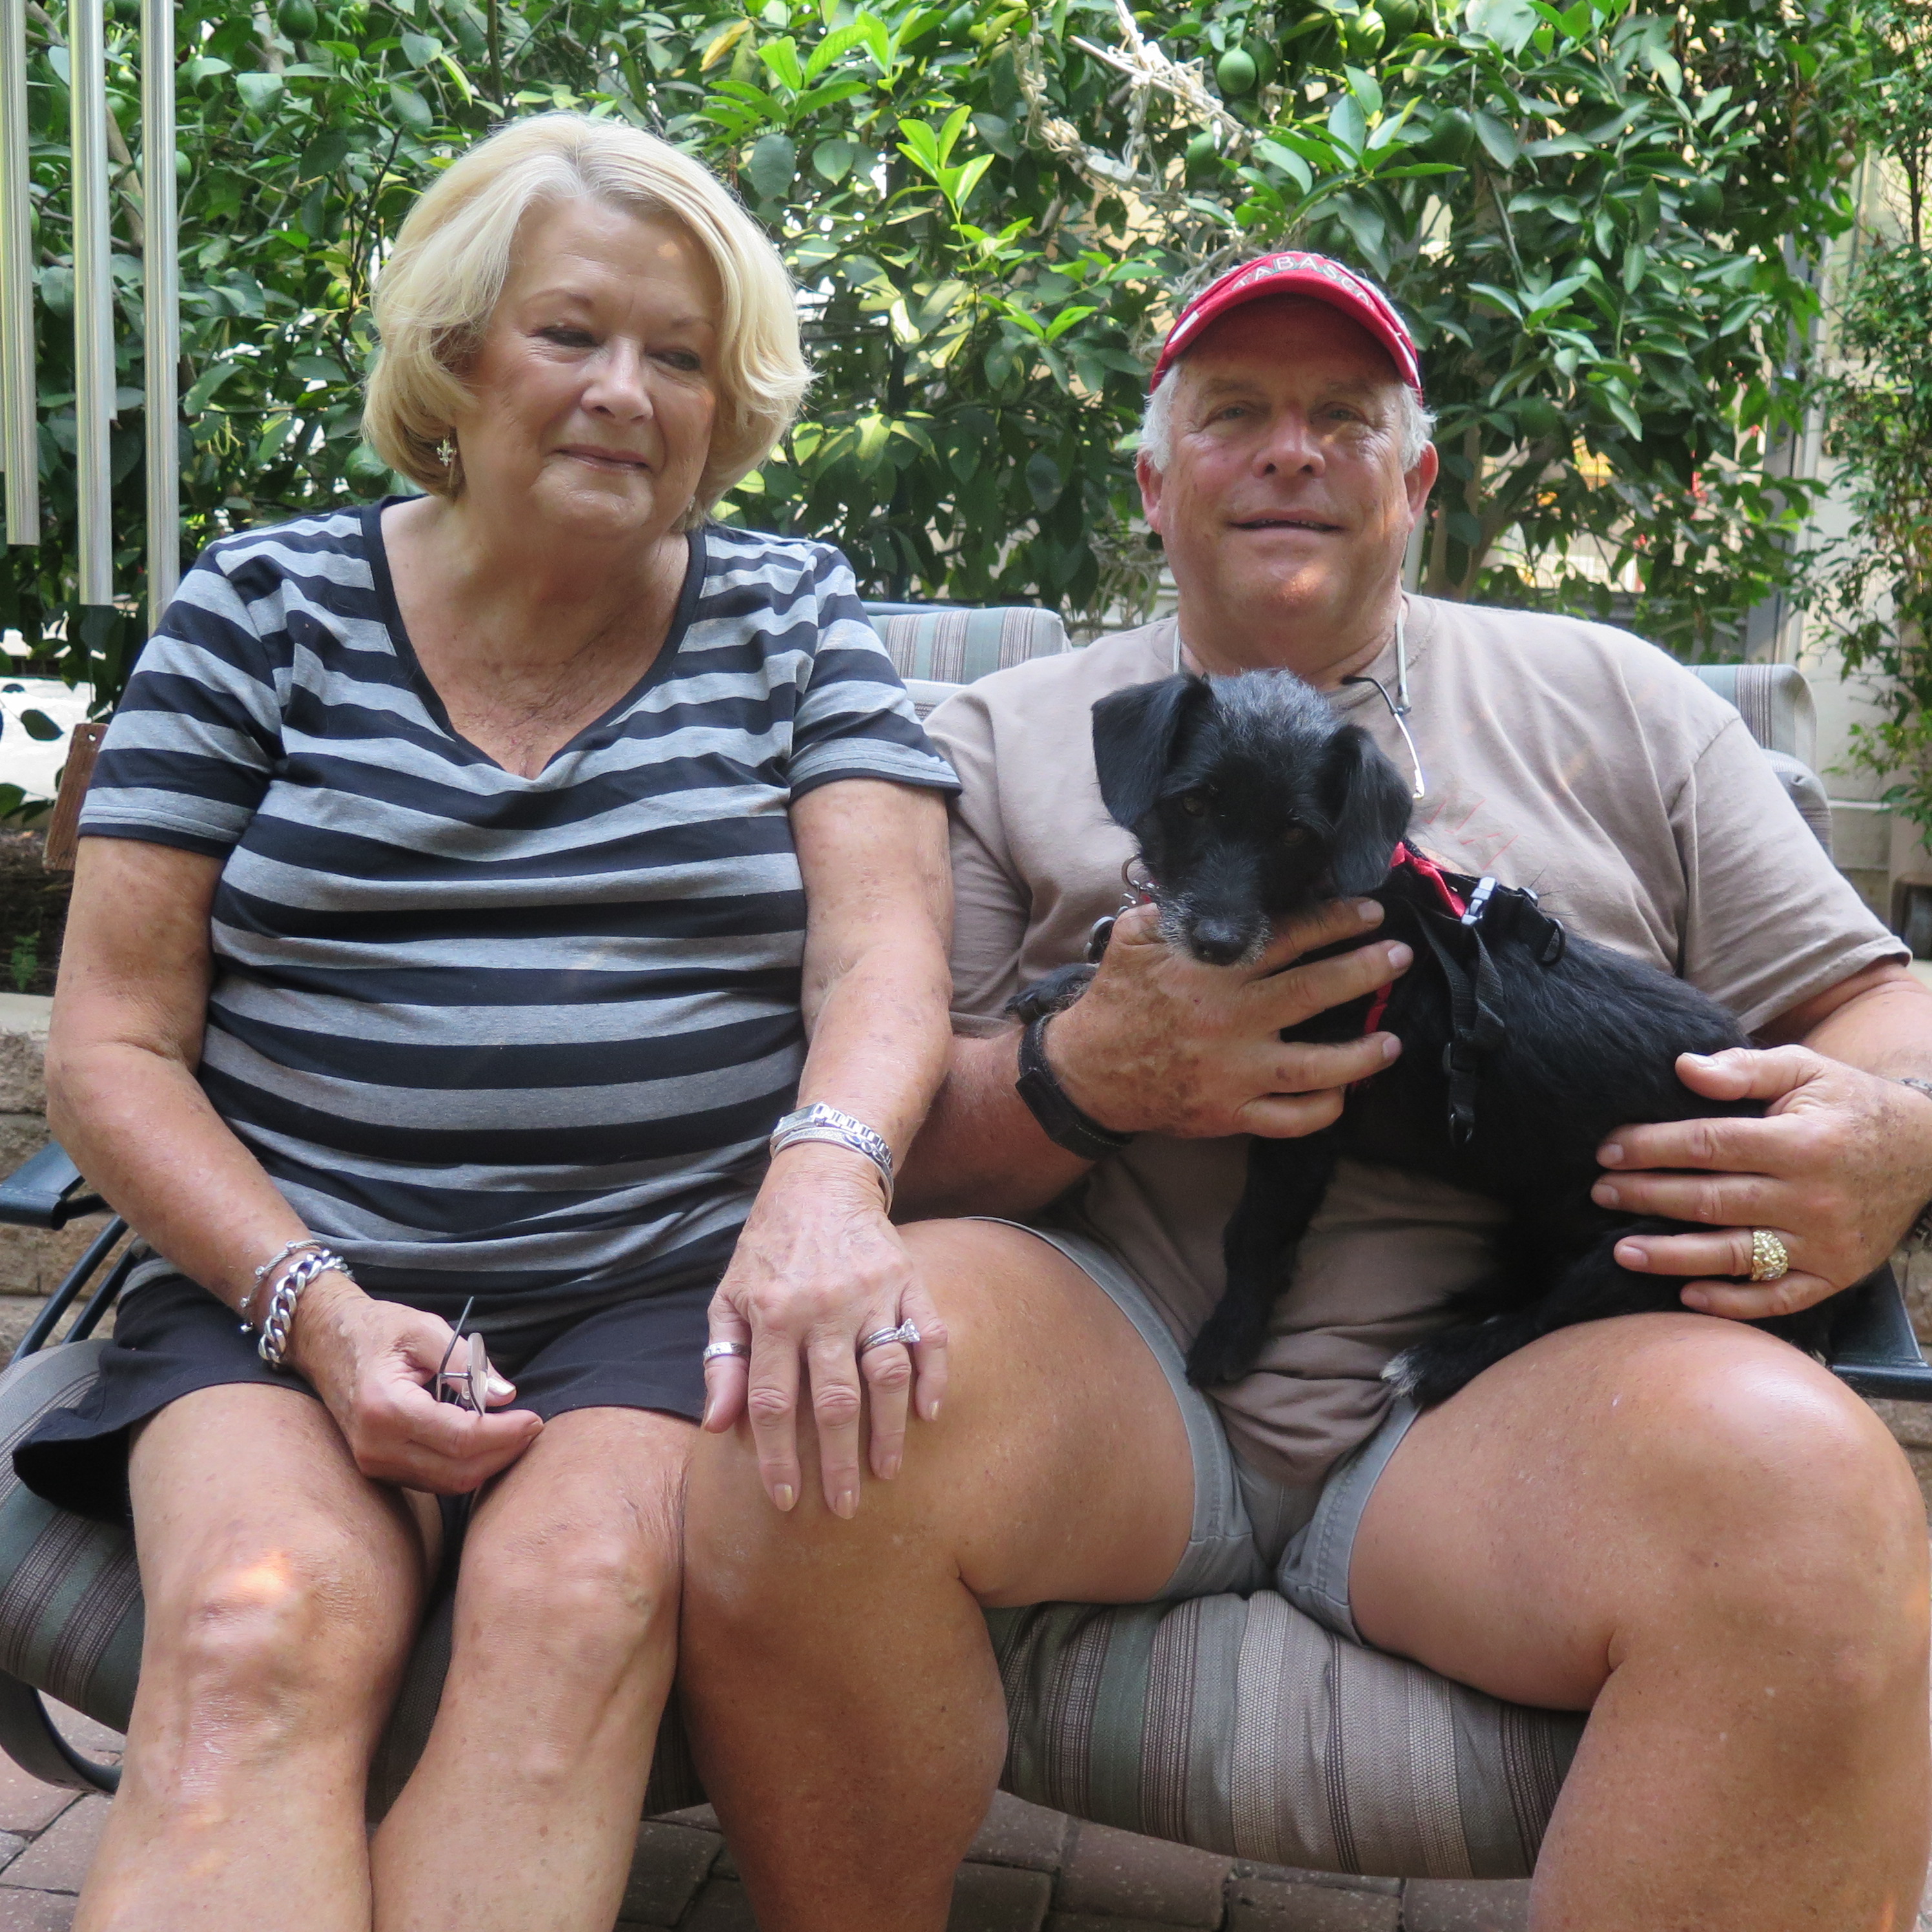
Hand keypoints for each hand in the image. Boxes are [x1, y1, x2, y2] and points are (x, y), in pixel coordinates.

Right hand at [287, 1273, 542, 1492]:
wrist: (326, 1342)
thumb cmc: (378, 1329)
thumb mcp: (425, 1329)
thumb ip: (468, 1362)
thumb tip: (506, 1396)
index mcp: (385, 1408)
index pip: (459, 1438)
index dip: (504, 1434)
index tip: (534, 1419)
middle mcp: (375, 1446)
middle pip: (457, 1470)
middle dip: (503, 1452)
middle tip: (532, 1427)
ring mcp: (373, 1463)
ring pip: (447, 1483)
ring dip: (488, 1463)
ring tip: (515, 1432)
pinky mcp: (378, 1469)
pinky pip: (433, 1480)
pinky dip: (466, 1466)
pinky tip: (487, 1441)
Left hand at [702, 1144, 945, 1516]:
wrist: (819, 1180)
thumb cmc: (767, 1249)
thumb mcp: (728, 1297)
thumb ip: (723, 1361)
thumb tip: (717, 1425)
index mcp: (773, 1315)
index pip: (773, 1402)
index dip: (777, 1456)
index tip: (784, 1500)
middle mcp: (822, 1308)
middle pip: (834, 1400)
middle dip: (837, 1462)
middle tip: (842, 1508)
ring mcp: (871, 1294)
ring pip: (886, 1372)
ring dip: (888, 1429)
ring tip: (885, 1472)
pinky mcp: (907, 1280)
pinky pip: (928, 1334)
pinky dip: (933, 1375)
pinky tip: (929, 1413)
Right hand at [1047, 897, 1408, 1139]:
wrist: (1089, 1073)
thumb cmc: (1118, 1001)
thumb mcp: (1133, 941)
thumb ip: (1172, 912)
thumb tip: (1210, 887)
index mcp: (1212, 973)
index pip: (1288, 938)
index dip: (1335, 922)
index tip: (1370, 914)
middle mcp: (1231, 1021)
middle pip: (1315, 992)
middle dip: (1365, 971)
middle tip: (1399, 957)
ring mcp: (1235, 1072)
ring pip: (1316, 1066)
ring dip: (1363, 1053)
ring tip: (1393, 1041)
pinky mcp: (1232, 1113)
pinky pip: (1290, 1119)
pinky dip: (1323, 1109)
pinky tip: (1344, 1095)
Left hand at [1590, 1046, 1931, 1317]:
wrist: (1927, 1150)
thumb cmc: (1849, 1104)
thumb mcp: (1806, 1068)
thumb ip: (1744, 1068)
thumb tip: (1683, 1068)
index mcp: (1800, 1141)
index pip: (1708, 1145)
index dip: (1651, 1147)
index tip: (1607, 1150)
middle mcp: (1811, 1196)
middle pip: (1711, 1200)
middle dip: (1647, 1197)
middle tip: (1599, 1193)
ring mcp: (1824, 1242)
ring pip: (1736, 1254)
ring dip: (1673, 1257)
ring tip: (1621, 1251)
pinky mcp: (1835, 1274)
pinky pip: (1779, 1298)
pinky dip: (1733, 1303)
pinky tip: (1687, 1296)